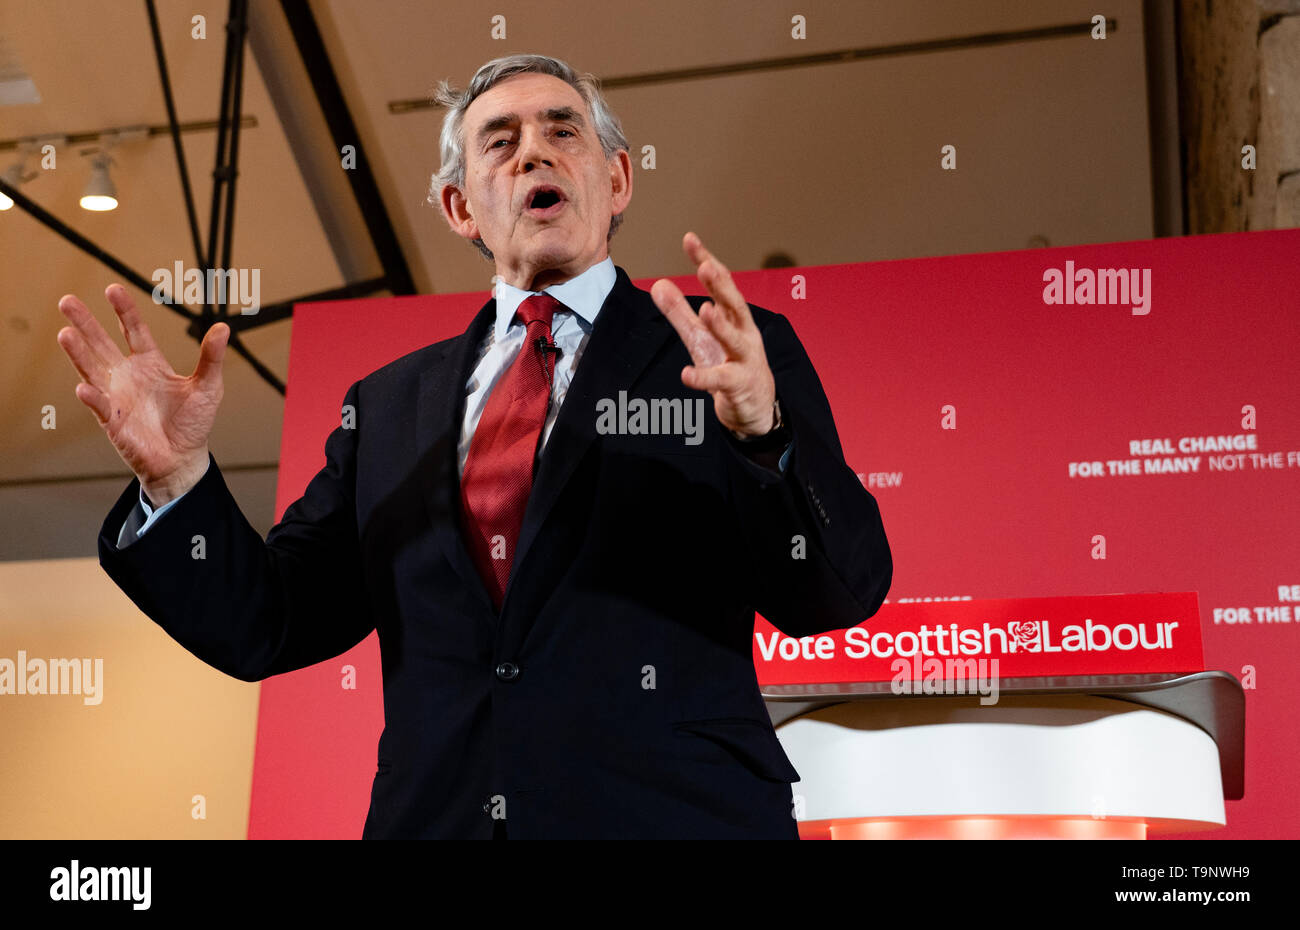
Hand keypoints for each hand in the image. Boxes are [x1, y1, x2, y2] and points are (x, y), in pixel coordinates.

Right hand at [56, 284, 228, 504]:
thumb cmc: (193, 423)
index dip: (124, 310)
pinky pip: (100, 406)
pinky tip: (84, 387)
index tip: (113, 289)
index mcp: (150, 363)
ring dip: (79, 353)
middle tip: (67, 301)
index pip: (134, 330)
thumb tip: (224, 327)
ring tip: (65, 334)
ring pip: (92, 369)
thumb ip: (212, 358)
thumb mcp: (208, 386)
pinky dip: (93, 397)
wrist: (183, 459)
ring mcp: (117, 396)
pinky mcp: (113, 421)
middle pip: (102, 343)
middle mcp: (128, 375)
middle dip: (85, 323)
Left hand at [650, 232, 776, 436]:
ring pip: (736, 340)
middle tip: (706, 266)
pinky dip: (703, 378)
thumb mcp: (701, 337)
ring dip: (722, 325)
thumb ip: (680, 312)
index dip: (706, 260)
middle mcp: (745, 333)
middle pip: (735, 305)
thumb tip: (658, 284)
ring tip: (707, 310)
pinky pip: (721, 380)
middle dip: (721, 286)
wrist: (755, 408)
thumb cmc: (729, 365)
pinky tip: (686, 374)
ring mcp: (745, 360)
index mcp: (735, 317)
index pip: (721, 283)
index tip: (690, 239)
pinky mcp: (739, 386)